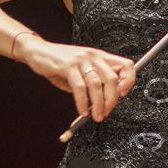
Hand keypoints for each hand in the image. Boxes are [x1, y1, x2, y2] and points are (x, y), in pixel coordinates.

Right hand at [16, 35, 136, 122]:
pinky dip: (82, 102)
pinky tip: (82, 111)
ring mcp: (81, 60)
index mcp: (101, 56)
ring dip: (98, 105)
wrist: (38, 51)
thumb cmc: (61, 63)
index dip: (129, 80)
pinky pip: (79, 88)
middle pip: (112, 79)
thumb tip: (106, 101)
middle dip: (112, 100)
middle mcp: (94, 56)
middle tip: (107, 112)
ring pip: (97, 85)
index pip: (126, 65)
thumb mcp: (83, 70)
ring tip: (96, 116)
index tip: (123, 94)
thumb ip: (95, 81)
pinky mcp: (68, 66)